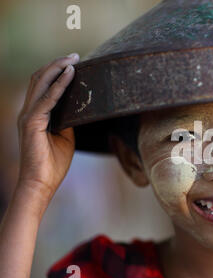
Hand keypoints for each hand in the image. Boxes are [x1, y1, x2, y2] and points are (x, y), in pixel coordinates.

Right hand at [16, 53, 78, 200]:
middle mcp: (28, 112)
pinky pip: (48, 99)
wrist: (41, 184)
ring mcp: (28, 116)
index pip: (43, 86)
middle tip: (75, 55)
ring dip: (58, 68)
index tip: (73, 63)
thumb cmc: (53, 164)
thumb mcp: (66, 137)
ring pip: (41, 83)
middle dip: (57, 64)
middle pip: (40, 79)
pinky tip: (70, 75)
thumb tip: (79, 109)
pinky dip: (60, 85)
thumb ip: (68, 121)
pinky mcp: (32, 123)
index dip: (56, 72)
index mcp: (35, 115)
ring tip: (73, 58)